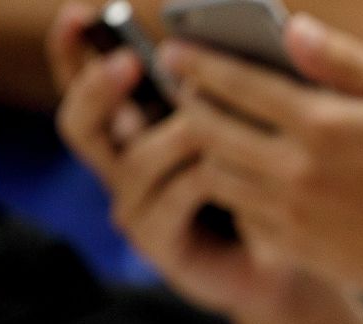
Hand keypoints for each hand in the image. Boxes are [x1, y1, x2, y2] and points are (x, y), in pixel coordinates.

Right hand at [47, 2, 299, 315]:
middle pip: (81, 120)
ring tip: (209, 122)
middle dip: (99, 86)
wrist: (287, 259)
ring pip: (135, 159)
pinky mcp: (159, 242)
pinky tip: (230, 171)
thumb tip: (214, 56)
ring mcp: (137, 205)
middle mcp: (125, 165)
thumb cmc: (269, 185)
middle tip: (129, 62)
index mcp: (136, 127)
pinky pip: (171, 201)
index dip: (75, 46)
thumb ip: (223, 91)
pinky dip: (200, 180)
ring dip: (174, 135)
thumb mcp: (247, 129)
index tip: (83, 11)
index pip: (85, 80)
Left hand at [156, 14, 362, 312]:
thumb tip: (293, 30)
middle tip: (183, 92)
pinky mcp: (295, 246)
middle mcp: (298, 169)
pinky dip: (231, 191)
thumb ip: (348, 62)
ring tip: (206, 134)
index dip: (198, 63)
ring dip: (203, 150)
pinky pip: (240, 213)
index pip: (237, 83)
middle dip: (188, 104)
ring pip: (217, 173)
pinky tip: (242, 178)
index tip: (175, 52)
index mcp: (325, 123)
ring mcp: (292, 213)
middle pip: (210, 129)